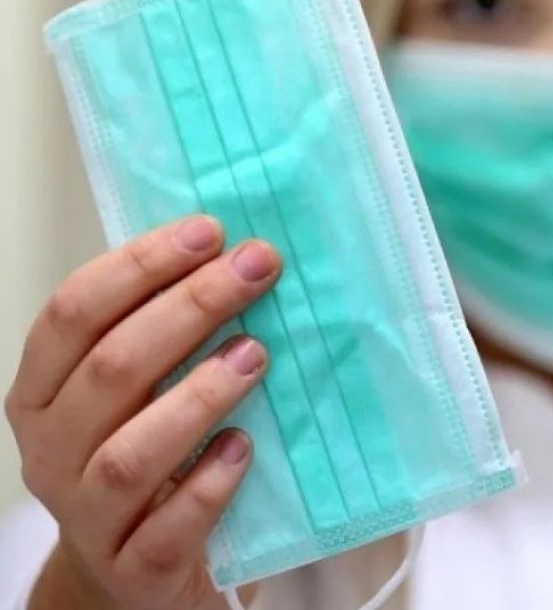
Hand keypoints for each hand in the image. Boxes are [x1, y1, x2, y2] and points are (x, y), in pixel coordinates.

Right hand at [4, 216, 279, 609]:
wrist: (134, 578)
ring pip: (128, 453)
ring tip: (255, 355)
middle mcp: (51, 454)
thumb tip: (242, 254)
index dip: (140, 265)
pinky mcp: (137, 572)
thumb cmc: (147, 461)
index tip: (210, 230)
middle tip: (257, 269)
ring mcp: (89, 519)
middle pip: (109, 369)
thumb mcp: (138, 395)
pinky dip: (207, 486)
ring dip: (195, 396)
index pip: (74, 313)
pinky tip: (244, 448)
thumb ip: (167, 335)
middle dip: (187, 308)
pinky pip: (168, 530)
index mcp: (42, 395)